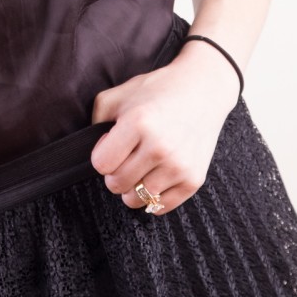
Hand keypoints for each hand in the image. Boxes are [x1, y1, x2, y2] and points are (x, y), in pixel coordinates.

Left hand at [89, 43, 239, 215]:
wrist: (202, 90)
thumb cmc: (157, 90)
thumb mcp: (119, 94)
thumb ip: (97, 119)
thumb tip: (94, 150)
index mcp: (139, 122)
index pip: (101, 164)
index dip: (102, 154)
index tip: (112, 143)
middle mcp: (160, 147)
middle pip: (117, 184)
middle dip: (115, 171)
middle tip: (126, 155)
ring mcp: (179, 165)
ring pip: (137, 199)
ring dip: (132, 186)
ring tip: (140, 166)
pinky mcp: (194, 180)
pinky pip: (160, 207)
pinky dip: (152, 197)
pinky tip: (155, 176)